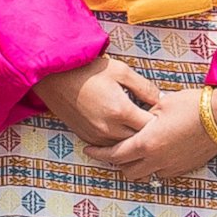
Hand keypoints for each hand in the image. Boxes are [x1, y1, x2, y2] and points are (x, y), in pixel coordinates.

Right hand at [33, 55, 161, 147]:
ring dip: (133, 139)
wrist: (54, 77)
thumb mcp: (121, 70)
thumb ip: (144, 87)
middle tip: (154, 121)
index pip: (151, 127)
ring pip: (124, 147)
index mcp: (121, 111)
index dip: (160, 121)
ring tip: (139, 125)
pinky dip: (117, 141)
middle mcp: (109, 128)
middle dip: (149, 133)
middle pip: (139, 141)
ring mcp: (96, 136)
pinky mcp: (86, 138)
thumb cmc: (87, 69)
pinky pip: (109, 147)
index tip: (162, 113)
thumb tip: (162, 99)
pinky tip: (121, 128)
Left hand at [98, 82, 216, 181]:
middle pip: (127, 171)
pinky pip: (163, 172)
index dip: (98, 153)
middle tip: (113, 150)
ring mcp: (172, 166)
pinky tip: (158, 152)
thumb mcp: (161, 104)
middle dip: (117, 162)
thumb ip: (144, 116)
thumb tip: (137, 120)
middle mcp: (157, 160)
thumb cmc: (192, 105)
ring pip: (145, 175)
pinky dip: (155, 166)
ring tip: (135, 152)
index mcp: (146, 143)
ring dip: (137, 166)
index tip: (88, 150)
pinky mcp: (186, 168)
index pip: (114, 154)